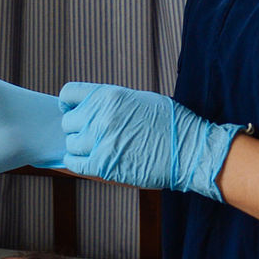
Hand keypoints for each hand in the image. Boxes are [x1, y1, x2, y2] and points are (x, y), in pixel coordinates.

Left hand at [58, 82, 244, 201]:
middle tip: (93, 134)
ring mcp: (100, 141)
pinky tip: (90, 160)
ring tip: (98, 148)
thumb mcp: (140, 100)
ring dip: (81, 146)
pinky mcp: (103, 164)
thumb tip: (92, 109)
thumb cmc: (171, 124)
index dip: (69, 103)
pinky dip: (78, 162)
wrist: (189, 150)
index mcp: (109, 95)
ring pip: (71, 144)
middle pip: (68, 122)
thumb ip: (112, 103)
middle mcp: (101, 116)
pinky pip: (74, 163)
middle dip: (78, 128)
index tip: (73, 110)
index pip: (69, 93)